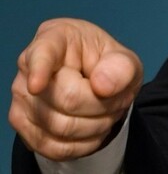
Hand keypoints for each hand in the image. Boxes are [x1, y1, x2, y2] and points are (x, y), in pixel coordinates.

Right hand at [9, 18, 143, 160]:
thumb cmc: (107, 65)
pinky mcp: (24, 127)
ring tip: (107, 111)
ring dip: (97, 125)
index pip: (42, 53)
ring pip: (62, 127)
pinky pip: (55, 147)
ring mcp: (22, 99)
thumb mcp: (126, 60)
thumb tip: (101, 86)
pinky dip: (84, 144)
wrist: (98, 85)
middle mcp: (28, 68)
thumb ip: (122, 67)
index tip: (37, 85)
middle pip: (68, 99)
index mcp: (55, 38)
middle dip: (104, 104)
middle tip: (119, 98)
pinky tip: (94, 128)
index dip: (39, 70)